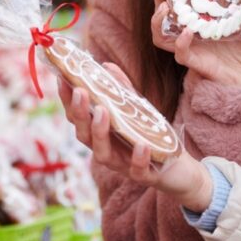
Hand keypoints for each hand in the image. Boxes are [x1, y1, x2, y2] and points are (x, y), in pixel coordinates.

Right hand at [57, 63, 213, 211]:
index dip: (67, 100)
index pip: (77, 118)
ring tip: (103, 111)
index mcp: (100, 134)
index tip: (63, 79)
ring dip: (100, 132)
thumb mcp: (136, 109)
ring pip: (103, 154)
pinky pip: (137, 170)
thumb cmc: (149, 136)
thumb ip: (121, 89)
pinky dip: (137, 158)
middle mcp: (106, 150)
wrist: (177, 168)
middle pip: (83, 135)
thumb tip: (106, 65)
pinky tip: (141, 145)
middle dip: (80, 114)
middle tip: (80, 92)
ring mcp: (122, 164)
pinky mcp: (143, 175)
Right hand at [151, 0, 240, 85]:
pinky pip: (179, 53)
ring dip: (158, 20)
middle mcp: (191, 30)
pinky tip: (188, 33)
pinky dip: (180, 42)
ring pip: (160, 35)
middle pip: (163, 12)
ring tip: (165, 7)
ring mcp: (191, 46)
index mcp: (202, 17)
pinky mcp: (195, 62)